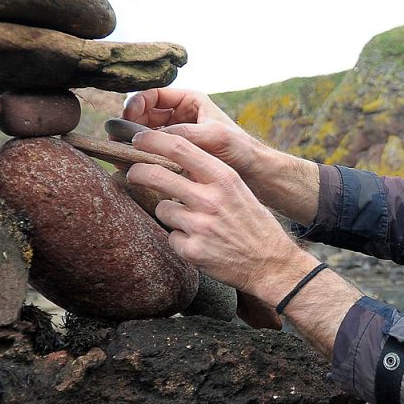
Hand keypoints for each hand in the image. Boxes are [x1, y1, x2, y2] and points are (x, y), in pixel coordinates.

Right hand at [125, 87, 266, 177]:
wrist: (253, 171)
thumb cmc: (239, 148)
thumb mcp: (213, 136)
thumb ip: (182, 134)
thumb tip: (148, 138)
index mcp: (189, 100)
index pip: (152, 95)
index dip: (136, 104)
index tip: (128, 118)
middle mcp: (179, 113)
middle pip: (143, 114)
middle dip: (129, 125)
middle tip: (115, 140)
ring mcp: (176, 133)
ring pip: (144, 133)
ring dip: (132, 141)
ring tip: (119, 153)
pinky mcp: (175, 152)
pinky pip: (152, 149)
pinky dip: (141, 154)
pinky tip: (132, 163)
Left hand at [126, 132, 315, 298]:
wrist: (271, 262)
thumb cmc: (252, 222)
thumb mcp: (237, 188)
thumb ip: (208, 174)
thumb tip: (173, 161)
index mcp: (223, 178)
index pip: (179, 148)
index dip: (152, 141)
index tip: (137, 140)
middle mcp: (210, 199)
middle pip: (157, 176)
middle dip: (138, 172)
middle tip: (133, 174)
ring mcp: (200, 226)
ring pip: (162, 209)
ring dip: (171, 214)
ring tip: (194, 222)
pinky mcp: (193, 250)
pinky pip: (171, 237)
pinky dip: (181, 240)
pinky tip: (200, 243)